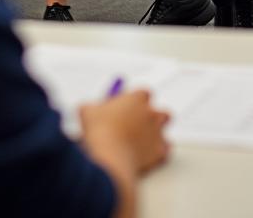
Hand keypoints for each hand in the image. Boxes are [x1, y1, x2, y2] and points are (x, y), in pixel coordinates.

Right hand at [80, 89, 170, 205]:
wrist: (109, 158)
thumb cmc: (99, 133)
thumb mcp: (87, 112)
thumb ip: (91, 107)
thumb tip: (88, 109)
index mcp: (137, 98)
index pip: (143, 94)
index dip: (135, 103)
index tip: (126, 110)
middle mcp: (151, 113)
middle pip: (160, 111)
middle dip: (151, 118)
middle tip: (137, 126)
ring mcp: (157, 132)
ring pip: (165, 130)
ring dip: (156, 134)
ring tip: (142, 142)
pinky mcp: (160, 152)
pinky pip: (165, 152)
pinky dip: (157, 154)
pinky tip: (146, 157)